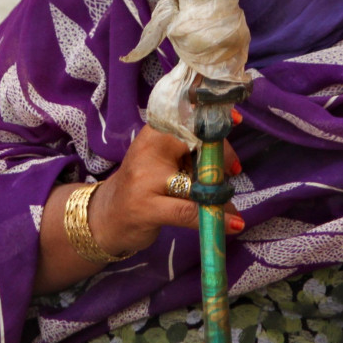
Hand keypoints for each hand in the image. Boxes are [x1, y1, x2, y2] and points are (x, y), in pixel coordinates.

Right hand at [88, 124, 243, 257]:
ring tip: (230, 204)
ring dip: (221, 194)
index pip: (186, 118)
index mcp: (153, 133)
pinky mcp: (146, 208)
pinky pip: (189, 211)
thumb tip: (233, 158)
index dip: (211, 118)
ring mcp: (144, 180)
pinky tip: (234, 224)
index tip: (236, 119)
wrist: (106, 217)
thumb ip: (191, 153)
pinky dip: (215, 218)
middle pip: (195, 144)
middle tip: (234, 170)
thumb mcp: (163, 160)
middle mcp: (147, 150)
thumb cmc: (144, 186)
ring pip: (196, 183)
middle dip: (221, 156)